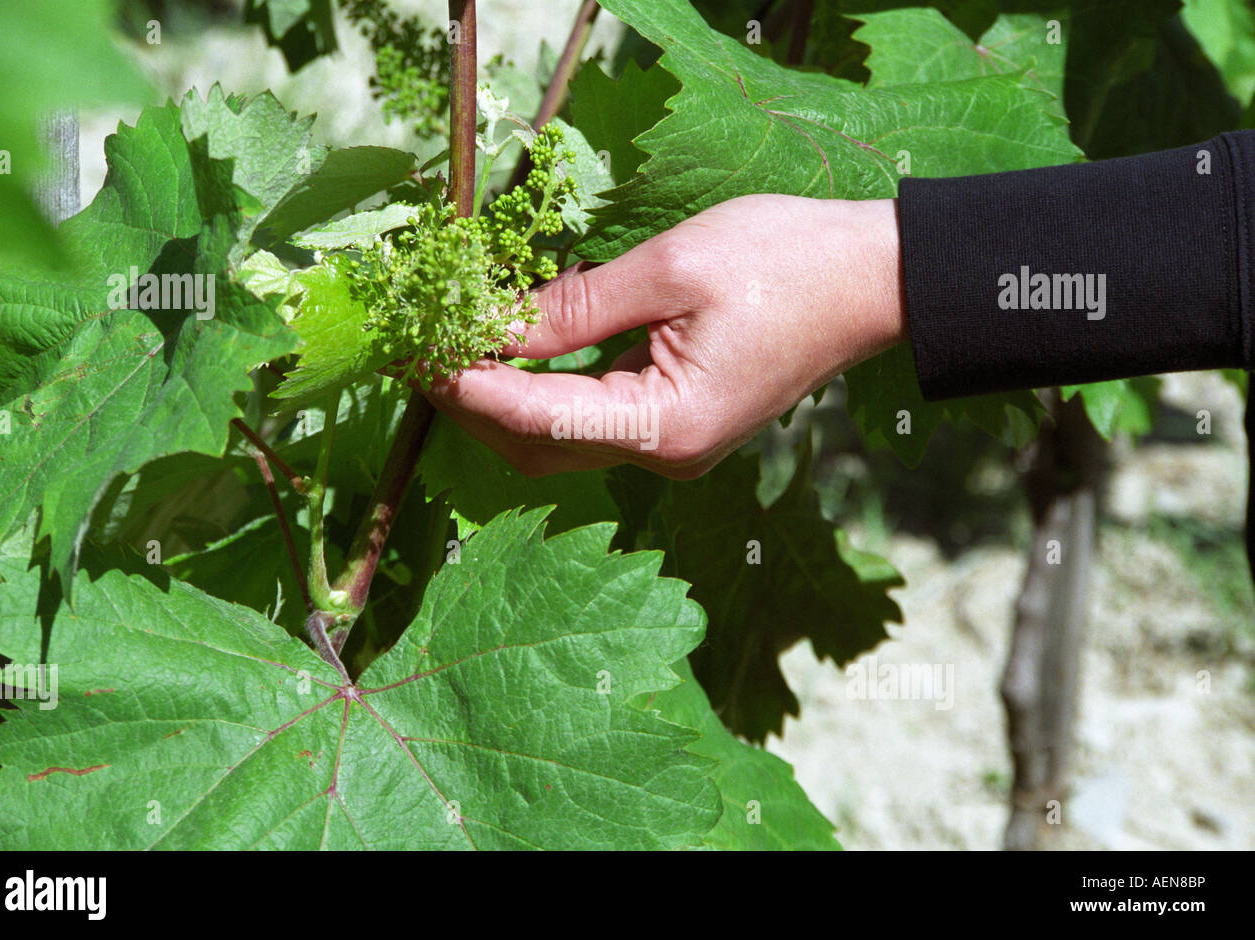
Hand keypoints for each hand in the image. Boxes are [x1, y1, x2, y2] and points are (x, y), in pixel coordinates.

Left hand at [422, 194, 907, 477]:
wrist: (873, 280)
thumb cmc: (787, 261)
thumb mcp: (672, 269)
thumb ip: (576, 307)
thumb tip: (494, 326)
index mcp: (669, 424)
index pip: (539, 419)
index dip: (469, 386)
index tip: (417, 352)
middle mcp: (667, 452)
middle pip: (539, 446)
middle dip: (472, 403)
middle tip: (417, 352)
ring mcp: (674, 445)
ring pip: (559, 441)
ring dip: (501, 402)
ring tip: (448, 350)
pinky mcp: (678, 424)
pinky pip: (591, 421)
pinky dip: (543, 393)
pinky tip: (511, 354)